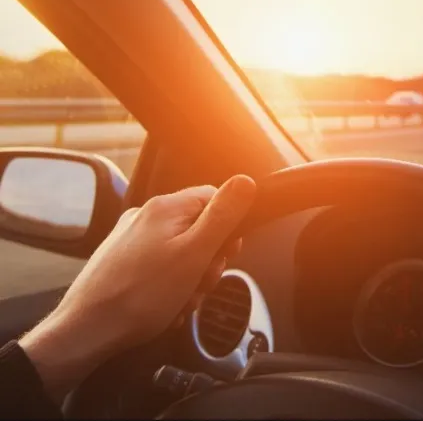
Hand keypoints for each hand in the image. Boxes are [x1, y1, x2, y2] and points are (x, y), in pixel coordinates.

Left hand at [19, 175, 256, 402]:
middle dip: (208, 260)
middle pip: (199, 228)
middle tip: (201, 284)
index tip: (226, 254)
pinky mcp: (121, 260)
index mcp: (165, 207)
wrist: (87, 330)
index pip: (214, 198)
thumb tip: (245, 181)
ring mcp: (130, 238)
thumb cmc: (141, 295)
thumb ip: (222, 216)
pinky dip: (170, 287)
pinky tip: (166, 306)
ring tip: (181, 301)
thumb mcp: (195, 254)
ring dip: (190, 278)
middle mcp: (145, 216)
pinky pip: (160, 267)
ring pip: (181, 251)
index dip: (228, 228)